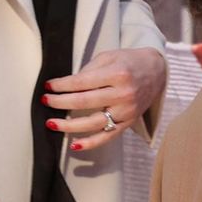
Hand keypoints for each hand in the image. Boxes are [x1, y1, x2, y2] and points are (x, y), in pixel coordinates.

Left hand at [43, 47, 165, 150]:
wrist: (156, 71)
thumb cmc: (128, 61)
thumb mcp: (108, 57)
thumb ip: (88, 70)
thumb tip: (66, 86)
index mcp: (117, 74)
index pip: (82, 82)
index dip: (62, 85)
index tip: (48, 86)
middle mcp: (123, 94)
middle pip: (85, 102)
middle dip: (60, 102)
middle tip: (45, 101)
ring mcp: (127, 111)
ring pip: (94, 123)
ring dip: (69, 125)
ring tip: (51, 123)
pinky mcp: (129, 122)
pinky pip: (108, 137)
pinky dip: (91, 143)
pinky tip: (74, 144)